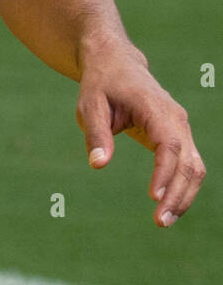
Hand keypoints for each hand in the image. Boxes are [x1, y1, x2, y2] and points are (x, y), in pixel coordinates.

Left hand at [76, 44, 205, 227]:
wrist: (115, 63)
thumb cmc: (101, 84)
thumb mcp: (90, 104)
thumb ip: (96, 133)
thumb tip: (98, 164)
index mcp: (154, 107)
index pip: (169, 145)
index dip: (165, 173)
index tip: (154, 198)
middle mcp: (175, 117)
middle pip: (189, 161)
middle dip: (178, 194)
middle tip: (159, 221)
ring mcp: (180, 127)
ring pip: (195, 167)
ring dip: (184, 196)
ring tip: (164, 221)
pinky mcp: (178, 136)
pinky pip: (189, 166)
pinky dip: (183, 188)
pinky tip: (168, 208)